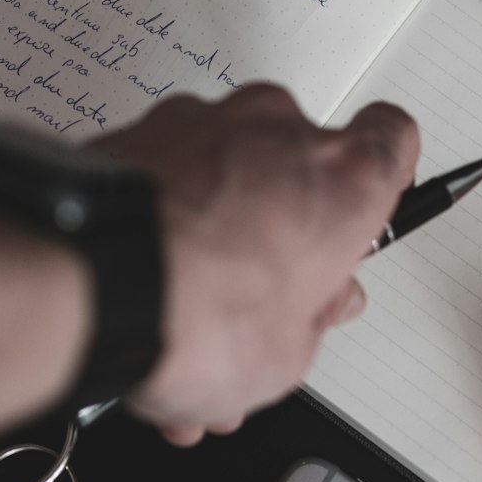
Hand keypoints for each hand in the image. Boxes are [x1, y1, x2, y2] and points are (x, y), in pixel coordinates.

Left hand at [86, 83, 418, 446]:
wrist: (87, 282)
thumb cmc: (197, 310)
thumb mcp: (287, 359)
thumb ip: (308, 321)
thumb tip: (303, 312)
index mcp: (342, 178)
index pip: (394, 139)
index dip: (383, 178)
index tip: (364, 214)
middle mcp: (277, 130)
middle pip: (301, 168)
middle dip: (284, 229)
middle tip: (264, 294)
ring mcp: (203, 122)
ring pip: (227, 176)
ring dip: (216, 237)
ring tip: (183, 322)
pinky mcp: (137, 131)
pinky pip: (167, 179)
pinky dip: (162, 227)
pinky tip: (142, 297)